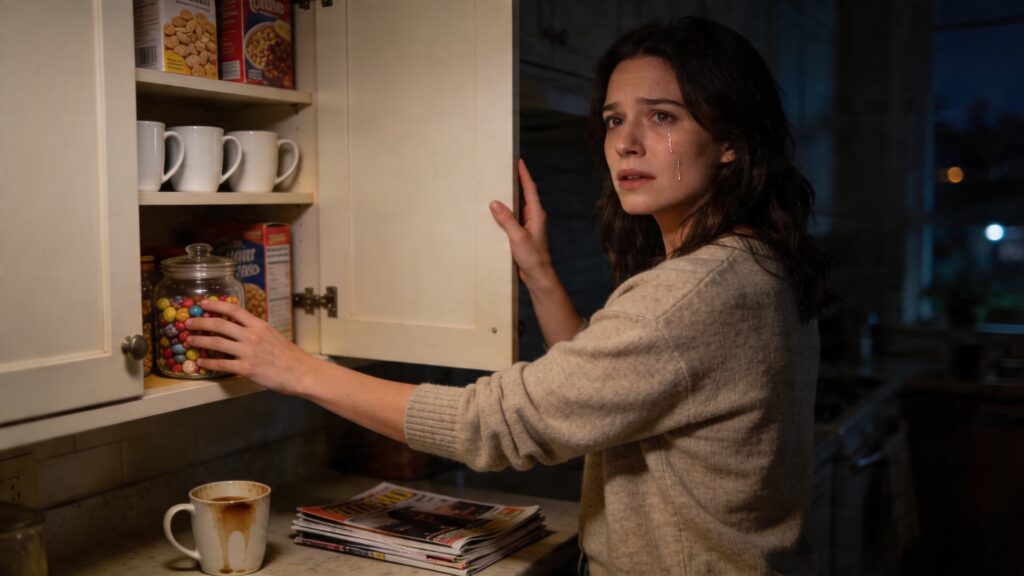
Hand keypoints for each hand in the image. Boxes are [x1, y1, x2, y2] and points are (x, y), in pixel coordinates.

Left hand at [184, 299, 318, 394]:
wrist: (300, 372)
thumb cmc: (289, 355)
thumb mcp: (273, 335)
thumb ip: (256, 330)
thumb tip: (238, 327)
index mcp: (259, 325)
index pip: (233, 310)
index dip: (216, 305)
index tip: (203, 304)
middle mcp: (252, 336)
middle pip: (220, 325)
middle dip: (201, 323)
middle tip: (188, 323)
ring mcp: (248, 352)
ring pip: (217, 344)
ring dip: (200, 341)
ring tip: (190, 341)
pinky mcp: (246, 368)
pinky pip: (222, 364)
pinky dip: (209, 363)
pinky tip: (201, 362)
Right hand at [489, 159, 555, 286]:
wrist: (537, 275)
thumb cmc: (533, 257)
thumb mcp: (518, 237)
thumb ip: (506, 219)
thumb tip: (494, 203)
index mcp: (536, 214)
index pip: (530, 189)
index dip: (524, 175)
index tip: (519, 161)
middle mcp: (533, 217)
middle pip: (523, 195)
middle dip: (514, 183)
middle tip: (504, 170)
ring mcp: (527, 226)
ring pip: (516, 207)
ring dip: (507, 198)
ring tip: (496, 187)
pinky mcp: (521, 234)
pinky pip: (511, 219)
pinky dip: (504, 213)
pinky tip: (493, 213)